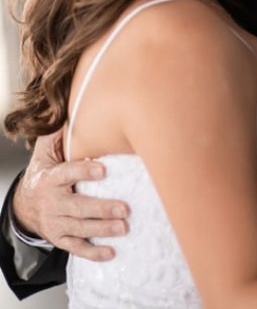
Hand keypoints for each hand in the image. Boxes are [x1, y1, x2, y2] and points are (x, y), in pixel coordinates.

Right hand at [12, 132, 128, 260]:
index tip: (104, 169)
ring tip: (124, 227)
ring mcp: (57, 223)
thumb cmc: (47, 172)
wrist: (26, 204)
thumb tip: (76, 109)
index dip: (84, 172)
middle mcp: (53, 203)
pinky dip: (93, 253)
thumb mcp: (48, 152)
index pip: (67, 174)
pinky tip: (112, 253)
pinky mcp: (61, 238)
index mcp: (51, 179)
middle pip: (77, 206)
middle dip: (100, 208)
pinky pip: (76, 248)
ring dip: (102, 230)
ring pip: (79, 228)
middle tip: (124, 208)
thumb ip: (61, 135)